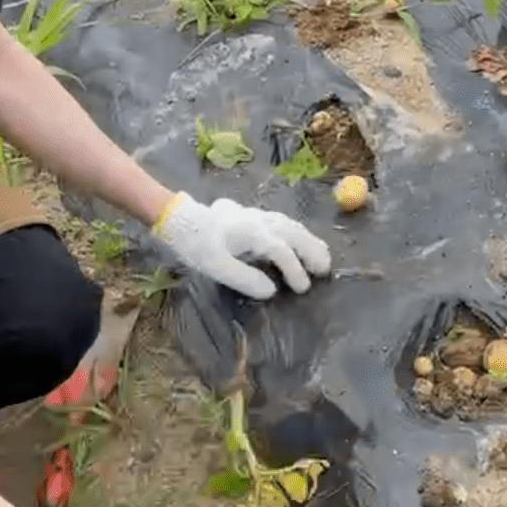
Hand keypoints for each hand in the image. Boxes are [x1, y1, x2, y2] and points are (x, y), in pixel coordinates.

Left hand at [153, 194, 331, 299]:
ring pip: (292, 226)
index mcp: (252, 232)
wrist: (182, 220)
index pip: (282, 250)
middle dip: (312, 252)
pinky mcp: (256, 216)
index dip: (295, 270)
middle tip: (324, 272)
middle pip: (294, 234)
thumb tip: (271, 291)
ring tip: (323, 258)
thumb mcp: (215, 266)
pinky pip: (285, 223)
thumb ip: (244, 279)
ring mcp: (259, 216)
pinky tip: (304, 241)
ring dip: (309, 242)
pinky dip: (299, 234)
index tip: (302, 289)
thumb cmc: (197, 244)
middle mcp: (260, 221)